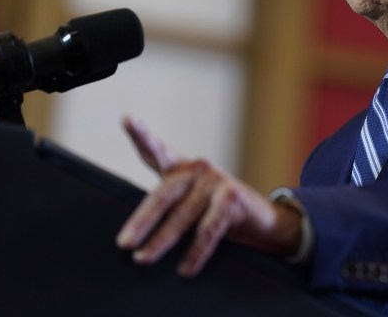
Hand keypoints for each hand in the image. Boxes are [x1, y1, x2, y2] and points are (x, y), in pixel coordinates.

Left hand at [115, 120, 302, 275]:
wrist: (263, 222)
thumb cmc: (218, 214)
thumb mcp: (190, 207)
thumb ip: (168, 211)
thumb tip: (134, 239)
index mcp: (182, 169)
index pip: (157, 152)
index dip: (141, 134)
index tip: (128, 119)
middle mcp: (197, 169)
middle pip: (163, 195)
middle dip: (141, 221)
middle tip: (124, 243)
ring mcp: (216, 181)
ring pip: (182, 216)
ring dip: (161, 241)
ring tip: (144, 259)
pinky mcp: (232, 197)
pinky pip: (208, 230)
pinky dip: (195, 252)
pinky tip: (186, 268)